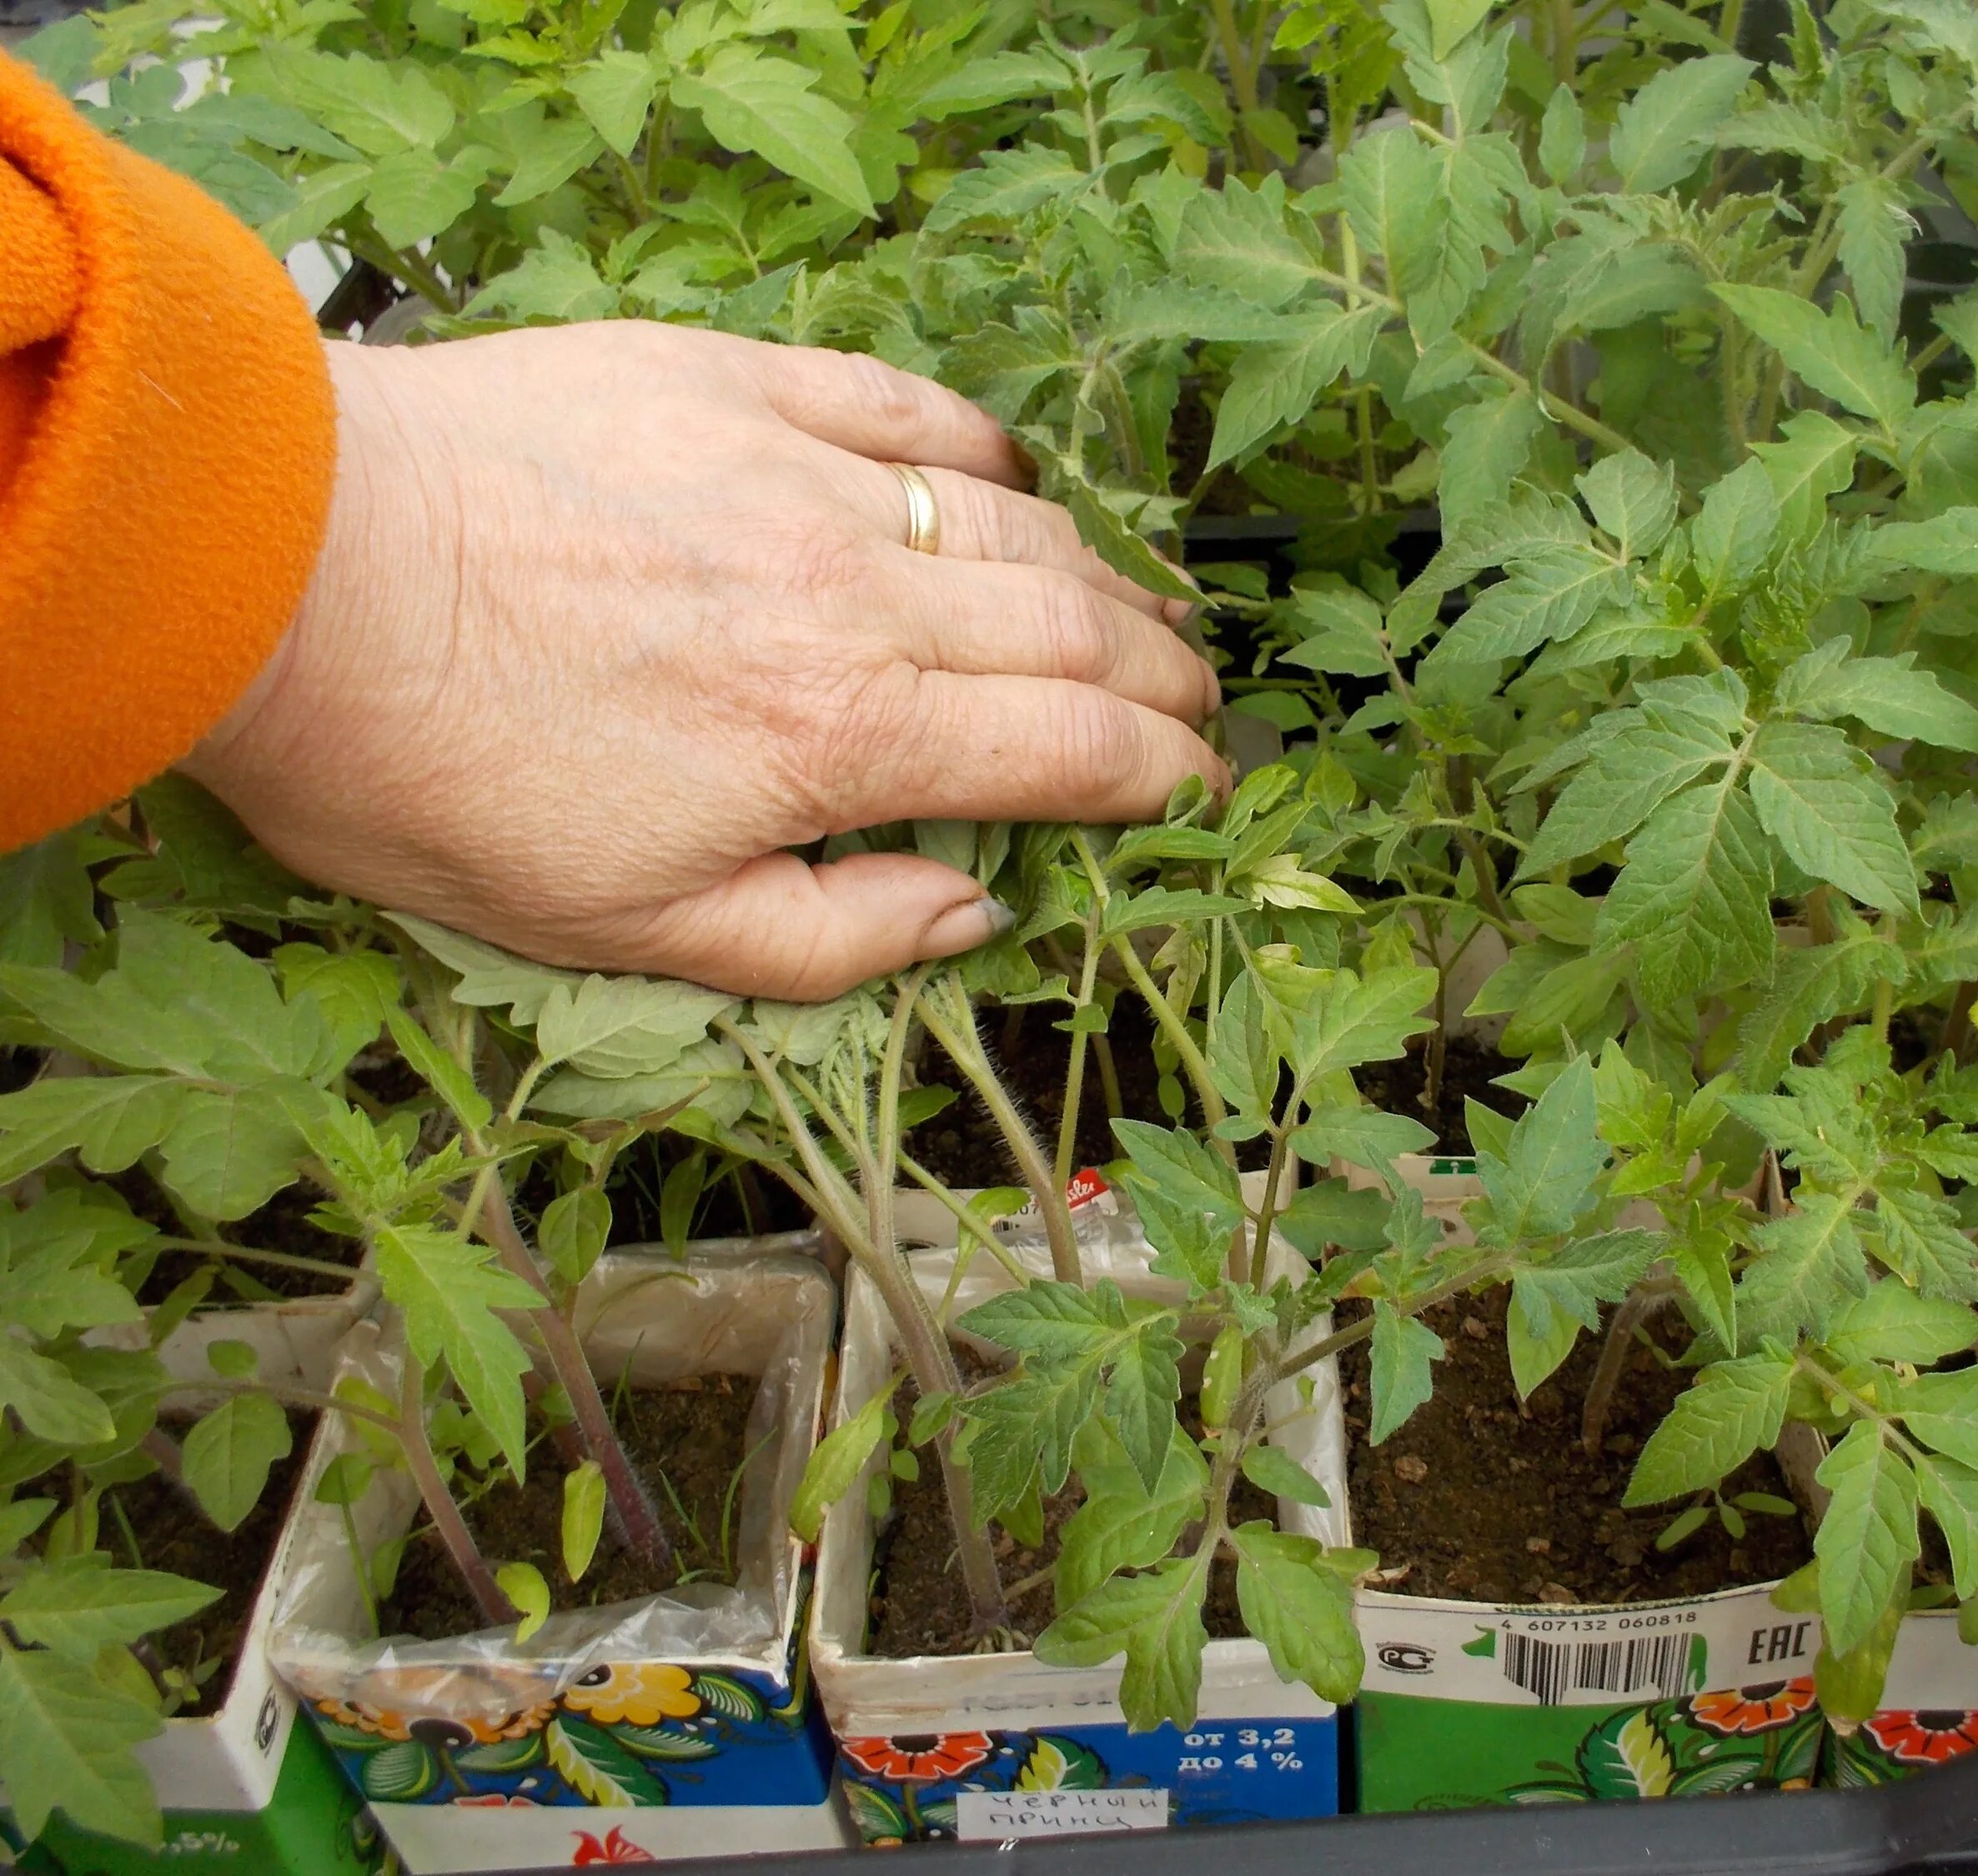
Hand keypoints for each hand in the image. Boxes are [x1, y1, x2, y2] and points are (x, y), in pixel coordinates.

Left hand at [182, 321, 1224, 998]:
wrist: (278, 573)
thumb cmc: (432, 773)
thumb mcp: (626, 930)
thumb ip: (826, 937)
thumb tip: (975, 909)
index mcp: (840, 739)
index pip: (1067, 750)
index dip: (1160, 774)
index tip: (1202, 788)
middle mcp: (851, 594)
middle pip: (1069, 625)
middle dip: (1160, 671)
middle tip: (1198, 700)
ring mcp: (794, 472)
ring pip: (1009, 519)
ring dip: (1097, 570)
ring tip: (1134, 606)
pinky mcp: (727, 382)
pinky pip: (900, 404)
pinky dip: (977, 447)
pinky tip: (1005, 476)